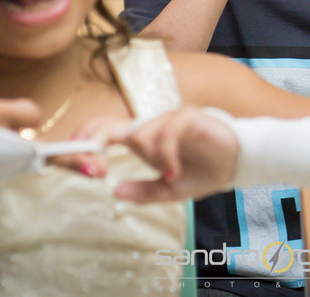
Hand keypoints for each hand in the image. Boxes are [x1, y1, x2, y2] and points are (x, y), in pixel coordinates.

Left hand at [68, 108, 239, 203]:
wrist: (236, 162)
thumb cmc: (202, 171)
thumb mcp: (170, 191)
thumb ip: (144, 192)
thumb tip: (115, 193)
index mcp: (144, 140)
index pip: (109, 131)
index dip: (89, 138)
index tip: (73, 152)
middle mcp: (153, 126)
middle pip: (115, 125)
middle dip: (98, 141)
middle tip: (92, 161)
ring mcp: (170, 119)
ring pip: (143, 133)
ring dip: (151, 158)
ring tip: (170, 174)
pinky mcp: (188, 117)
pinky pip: (167, 133)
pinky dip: (167, 155)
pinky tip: (175, 171)